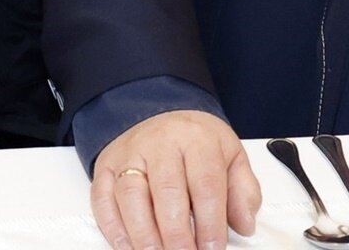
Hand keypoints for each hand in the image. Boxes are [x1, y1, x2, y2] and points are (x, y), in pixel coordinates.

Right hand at [90, 110, 259, 249]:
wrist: (159, 113)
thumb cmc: (195, 141)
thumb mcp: (230, 155)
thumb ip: (243, 190)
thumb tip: (245, 223)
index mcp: (196, 140)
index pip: (205, 185)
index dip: (210, 223)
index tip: (213, 249)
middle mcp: (160, 144)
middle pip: (167, 191)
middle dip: (176, 234)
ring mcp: (129, 154)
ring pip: (131, 195)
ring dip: (144, 234)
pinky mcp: (106, 167)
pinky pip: (103, 198)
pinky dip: (113, 228)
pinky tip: (128, 247)